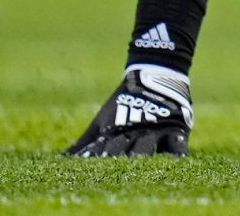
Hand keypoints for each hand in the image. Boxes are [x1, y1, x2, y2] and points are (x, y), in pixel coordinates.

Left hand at [66, 64, 192, 155]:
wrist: (155, 70)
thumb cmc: (124, 101)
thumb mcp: (102, 121)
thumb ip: (85, 143)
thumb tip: (61, 160)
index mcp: (117, 130)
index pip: (105, 148)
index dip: (98, 158)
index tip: (90, 166)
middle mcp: (135, 130)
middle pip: (125, 147)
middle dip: (118, 158)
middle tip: (112, 168)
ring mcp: (156, 128)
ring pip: (147, 144)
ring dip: (141, 154)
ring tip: (137, 164)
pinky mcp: (176, 126)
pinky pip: (178, 142)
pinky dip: (177, 152)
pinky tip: (175, 162)